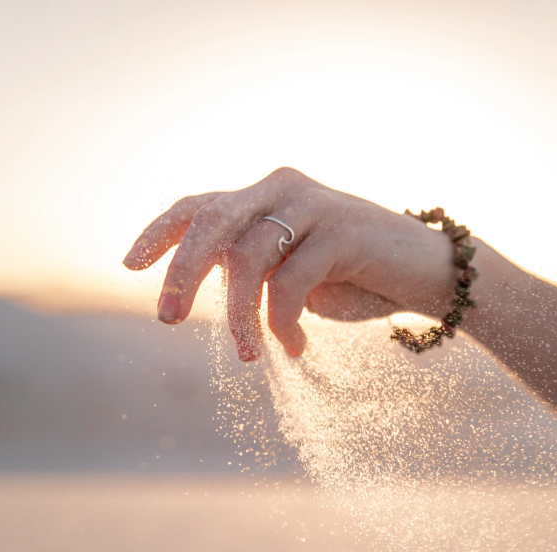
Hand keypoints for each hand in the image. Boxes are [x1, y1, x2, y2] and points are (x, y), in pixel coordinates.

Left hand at [123, 168, 458, 360]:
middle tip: (168, 318)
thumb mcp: (292, 271)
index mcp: (266, 197)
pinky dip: (283, 322)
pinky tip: (294, 347)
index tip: (129, 265)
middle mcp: (283, 190)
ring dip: (240, 316)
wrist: (427, 272)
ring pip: (249, 257)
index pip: (199, 205)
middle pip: (212, 221)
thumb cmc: (354, 276)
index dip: (161, 232)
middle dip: (183, 272)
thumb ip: (250, 268)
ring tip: (247, 356)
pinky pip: (291, 282)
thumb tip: (191, 288)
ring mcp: (314, 204)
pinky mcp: (342, 230)